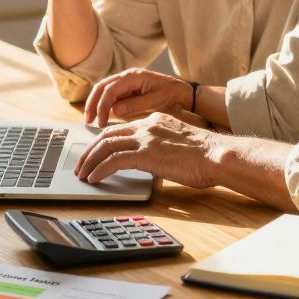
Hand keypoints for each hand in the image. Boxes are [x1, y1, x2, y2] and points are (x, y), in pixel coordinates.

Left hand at [74, 113, 220, 186]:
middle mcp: (147, 126)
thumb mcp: (181, 143)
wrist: (217, 155)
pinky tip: (95, 178)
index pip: (121, 128)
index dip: (104, 140)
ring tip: (83, 173)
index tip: (96, 151)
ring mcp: (145, 138)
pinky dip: (100, 169)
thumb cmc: (207, 156)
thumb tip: (157, 160)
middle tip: (81, 164)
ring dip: (90, 161)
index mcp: (156, 121)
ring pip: (105, 145)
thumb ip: (164, 146)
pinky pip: (113, 160)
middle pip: (107, 134)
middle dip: (90, 150)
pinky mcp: (145, 154)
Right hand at [83, 67, 193, 128]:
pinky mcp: (126, 89)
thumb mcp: (155, 101)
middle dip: (92, 104)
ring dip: (95, 104)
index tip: (100, 122)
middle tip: (88, 121)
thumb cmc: (171, 95)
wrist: (181, 91)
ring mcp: (125, 81)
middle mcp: (126, 76)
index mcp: (133, 76)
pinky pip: (110, 95)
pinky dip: (103, 105)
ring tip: (91, 120)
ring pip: (103, 90)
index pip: (110, 90)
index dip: (102, 106)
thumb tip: (115, 110)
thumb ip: (135, 105)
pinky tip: (101, 117)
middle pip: (101, 87)